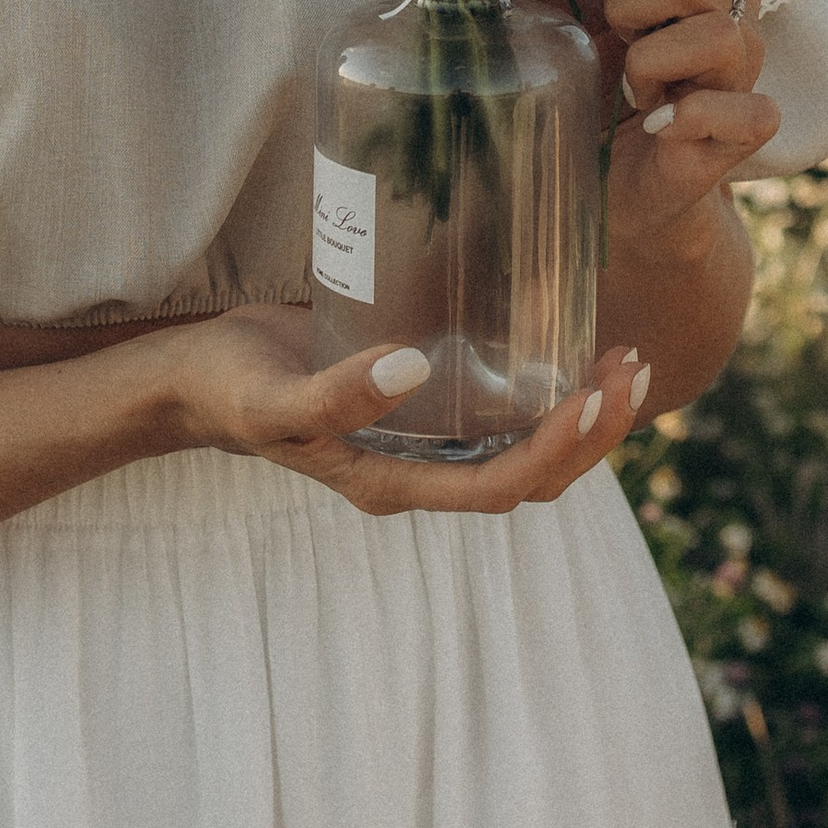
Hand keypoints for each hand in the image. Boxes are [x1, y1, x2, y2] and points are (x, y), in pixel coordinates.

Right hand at [154, 304, 653, 518]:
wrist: (195, 380)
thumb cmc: (230, 390)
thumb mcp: (273, 397)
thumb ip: (336, 393)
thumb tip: (411, 368)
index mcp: (395, 483)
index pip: (501, 487)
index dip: (557, 451)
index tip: (595, 397)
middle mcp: (421, 469)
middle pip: (533, 476)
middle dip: (592, 432)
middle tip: (632, 368)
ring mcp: (424, 440)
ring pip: (527, 446)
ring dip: (583, 413)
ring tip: (624, 359)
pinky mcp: (422, 401)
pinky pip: (501, 409)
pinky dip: (545, 386)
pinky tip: (565, 340)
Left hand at [499, 0, 778, 257]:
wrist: (617, 188)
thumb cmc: (599, 100)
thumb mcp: (568, 37)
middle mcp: (728, 18)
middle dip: (631, 4)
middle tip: (610, 43)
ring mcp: (741, 75)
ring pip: (717, 35)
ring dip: (653, 64)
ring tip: (633, 95)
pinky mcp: (745, 132)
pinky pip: (751, 111)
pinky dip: (694, 115)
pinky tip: (658, 126)